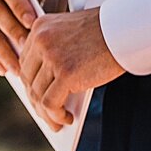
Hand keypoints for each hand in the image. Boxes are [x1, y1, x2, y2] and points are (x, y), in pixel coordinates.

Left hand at [19, 9, 123, 129]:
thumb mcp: (72, 34)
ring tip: (56, 123)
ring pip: (37, 94)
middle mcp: (41, 40)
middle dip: (35, 100)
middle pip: (28, 79)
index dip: (30, 82)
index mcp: (40, 27)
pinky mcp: (65, 73)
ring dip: (46, 113)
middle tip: (45, 114)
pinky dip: (56, 116)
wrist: (126, 29)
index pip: (25, 61)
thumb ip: (55, 52)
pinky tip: (67, 119)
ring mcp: (52, 56)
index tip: (35, 96)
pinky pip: (51, 103)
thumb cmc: (105, 33)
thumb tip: (46, 90)